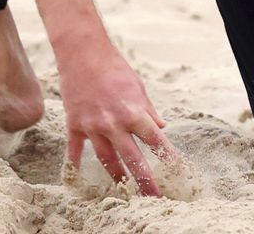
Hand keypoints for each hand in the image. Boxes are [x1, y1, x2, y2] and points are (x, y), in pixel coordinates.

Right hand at [59, 40, 176, 195]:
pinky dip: (76, 166)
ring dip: (117, 178)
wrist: (83, 53)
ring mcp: (93, 126)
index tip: (177, 172)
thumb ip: (149, 109)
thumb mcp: (138, 86)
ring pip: (107, 160)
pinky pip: (75, 151)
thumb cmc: (114, 67)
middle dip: (145, 181)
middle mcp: (114, 123)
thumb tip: (162, 126)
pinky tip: (78, 180)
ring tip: (125, 192)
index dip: (168, 157)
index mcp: (133, 111)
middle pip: (133, 159)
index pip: (155, 140)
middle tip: (155, 200)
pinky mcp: (75, 125)